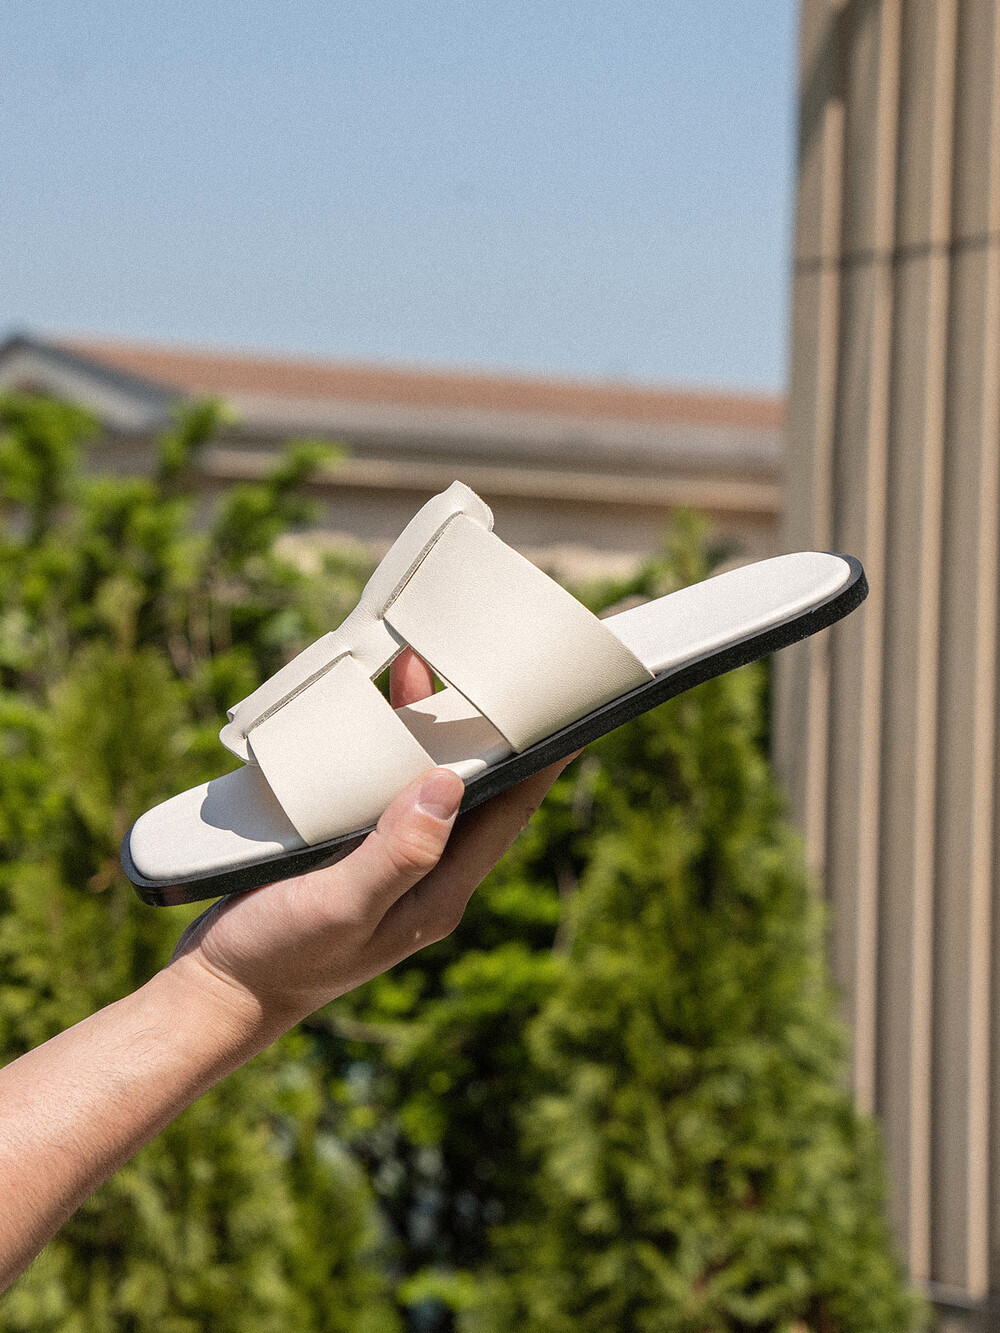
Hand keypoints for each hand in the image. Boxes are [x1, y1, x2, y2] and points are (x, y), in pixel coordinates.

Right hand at [171, 650, 574, 1033]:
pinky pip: (383, 788)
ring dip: (430, 729)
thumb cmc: (280, 957)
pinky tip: (370, 716)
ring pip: (426, 784)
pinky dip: (385, 747)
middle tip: (496, 667)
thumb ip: (397, 854)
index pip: (508, 814)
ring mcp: (390, 864)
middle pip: (477, 793)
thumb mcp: (340, 905)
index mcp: (439, 891)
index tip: (572, 709)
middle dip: (489, 732)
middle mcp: (426, 875)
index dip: (543, 762)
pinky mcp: (351, 851)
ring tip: (421, 667)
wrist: (220, 992)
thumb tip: (451, 786)